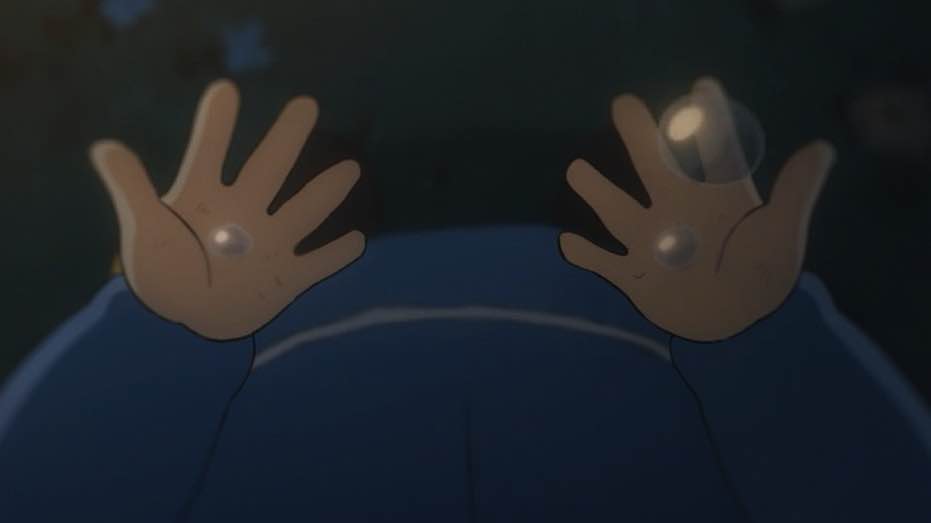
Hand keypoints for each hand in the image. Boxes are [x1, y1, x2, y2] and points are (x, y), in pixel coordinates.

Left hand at [91, 79, 364, 339]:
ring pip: (303, 211)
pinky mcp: (283, 279)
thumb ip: (131, 190)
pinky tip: (357, 242)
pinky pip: (316, 264)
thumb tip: (105, 146)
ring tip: (351, 167)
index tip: (225, 89)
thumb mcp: (144, 233)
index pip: (210, 153)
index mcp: (204, 201)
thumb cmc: (159, 282)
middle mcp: (240, 215)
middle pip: (269, 168)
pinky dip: (336, 256)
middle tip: (306, 104)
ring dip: (326, 191)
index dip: (218, 124)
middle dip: (287, 137)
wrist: (177, 339)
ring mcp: (266, 245)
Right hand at [560, 78, 834, 340]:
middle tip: (623, 104)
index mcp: (716, 199)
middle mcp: (679, 213)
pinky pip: (605, 264)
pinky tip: (566, 242)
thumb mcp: (781, 234)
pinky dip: (586, 256)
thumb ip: (795, 192)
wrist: (745, 337)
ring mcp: (654, 245)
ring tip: (576, 169)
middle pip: (654, 166)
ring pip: (618, 211)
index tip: (702, 86)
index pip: (710, 150)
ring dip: (598, 192)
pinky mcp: (637, 278)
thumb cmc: (764, 279)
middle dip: (639, 136)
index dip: (707, 118)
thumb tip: (822, 148)